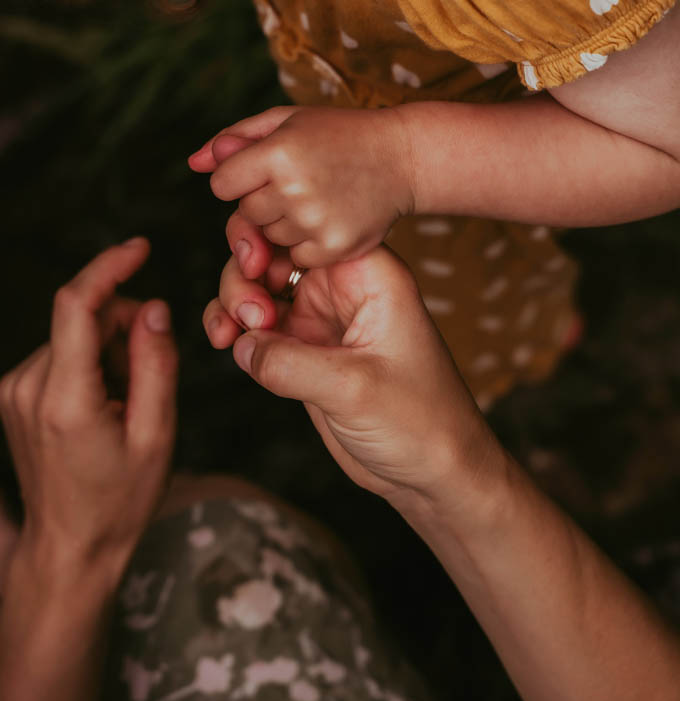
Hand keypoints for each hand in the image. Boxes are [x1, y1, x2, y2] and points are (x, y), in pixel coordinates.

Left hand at [0, 239, 177, 575]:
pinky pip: (61, 354)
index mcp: (65, 398)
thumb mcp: (157, 434)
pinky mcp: (14, 395)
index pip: (76, 305)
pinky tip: (106, 404)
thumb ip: (156, 364)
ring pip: (74, 336)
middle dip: (125, 326)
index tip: (140, 249)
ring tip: (128, 402)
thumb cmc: (119, 499)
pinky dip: (90, 364)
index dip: (109, 267)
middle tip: (153, 371)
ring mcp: (14, 391)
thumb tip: (152, 309)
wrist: (70, 547)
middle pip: (82, 319)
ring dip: (109, 350)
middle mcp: (28, 387)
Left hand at [188, 105, 415, 266]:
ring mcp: (316, 222)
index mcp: (278, 152)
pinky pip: (296, 258)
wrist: (402, 158)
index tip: (266, 167)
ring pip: (270, 238)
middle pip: (245, 213)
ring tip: (319, 197)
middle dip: (263, 200)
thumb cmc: (339, 134)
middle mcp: (294, 189)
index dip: (239, 176)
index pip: (221, 183)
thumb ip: (235, 138)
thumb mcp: (287, 120)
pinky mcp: (335, 248)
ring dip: (285, 224)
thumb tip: (192, 162)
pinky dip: (308, 244)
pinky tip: (331, 217)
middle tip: (300, 181)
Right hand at [204, 245, 502, 513]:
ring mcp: (321, 318)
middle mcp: (344, 288)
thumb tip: (239, 343)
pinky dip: (233, 327)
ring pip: (258, 285)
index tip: (253, 264)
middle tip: (247, 315)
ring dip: (233, 301)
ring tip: (229, 335)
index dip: (272, 234)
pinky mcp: (304, 350)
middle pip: (275, 250)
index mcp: (371, 275)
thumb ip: (291, 362)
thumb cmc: (418, 421)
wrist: (433, 473)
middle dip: (246, 271)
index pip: (310, 228)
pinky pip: (256, 325)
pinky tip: (225, 344)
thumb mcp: (355, 388)